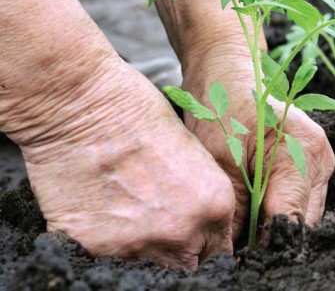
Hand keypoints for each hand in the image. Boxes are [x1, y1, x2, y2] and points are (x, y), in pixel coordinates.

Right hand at [16, 55, 235, 268]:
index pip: (219, 250)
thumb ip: (202, 194)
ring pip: (148, 264)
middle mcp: (182, 232)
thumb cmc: (138, 111)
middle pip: (187, 264)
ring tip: (126, 209)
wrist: (81, 104)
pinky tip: (99, 208)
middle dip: (178, 248)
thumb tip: (201, 222)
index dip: (205, 243)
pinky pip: (105, 258)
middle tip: (159, 222)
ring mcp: (138, 244)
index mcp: (215, 204)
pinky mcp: (94, 247)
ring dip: (141, 245)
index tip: (193, 236)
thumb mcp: (193, 151)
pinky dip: (103, 241)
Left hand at [182, 44, 334, 240]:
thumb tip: (233, 254)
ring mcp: (320, 163)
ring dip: (272, 227)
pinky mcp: (310, 166)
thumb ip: (234, 211)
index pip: (291, 220)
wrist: (227, 69)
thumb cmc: (221, 104)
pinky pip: (297, 202)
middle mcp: (321, 159)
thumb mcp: (219, 160)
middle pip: (302, 223)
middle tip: (234, 247)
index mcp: (305, 152)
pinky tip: (251, 212)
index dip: (263, 245)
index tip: (237, 256)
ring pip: (301, 217)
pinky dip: (274, 212)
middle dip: (269, 239)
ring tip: (240, 230)